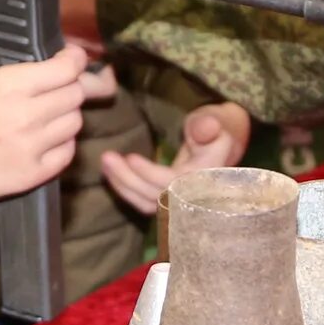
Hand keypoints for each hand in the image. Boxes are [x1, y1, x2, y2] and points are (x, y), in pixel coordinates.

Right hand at [0, 45, 88, 203]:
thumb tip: (14, 41)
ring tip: (50, 113)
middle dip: (69, 85)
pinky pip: (68, 152)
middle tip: (56, 86)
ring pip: (75, 122)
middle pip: (76, 94)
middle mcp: (27, 115)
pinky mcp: (34, 173)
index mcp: (10, 85)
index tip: (70, 58)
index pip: (67, 68)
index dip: (74, 59)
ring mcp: (33, 147)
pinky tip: (47, 138)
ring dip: (66, 114)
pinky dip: (62, 143)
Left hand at [98, 102, 250, 216]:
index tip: (130, 157)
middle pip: (155, 196)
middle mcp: (194, 196)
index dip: (150, 174)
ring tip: (105, 163)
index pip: (174, 183)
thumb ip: (207, 124)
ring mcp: (180, 202)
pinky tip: (110, 173)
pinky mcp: (167, 203)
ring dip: (122, 186)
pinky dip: (125, 190)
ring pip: (146, 204)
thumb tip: (208, 127)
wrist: (218, 143)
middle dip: (128, 179)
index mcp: (206, 177)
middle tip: (107, 157)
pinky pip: (144, 203)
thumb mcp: (215, 120)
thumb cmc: (214, 128)